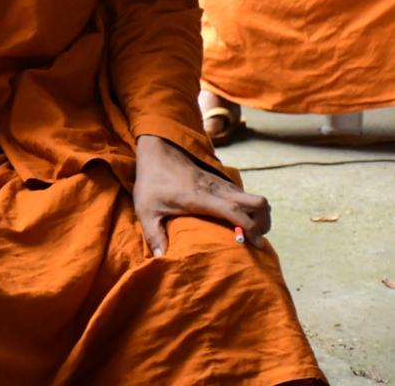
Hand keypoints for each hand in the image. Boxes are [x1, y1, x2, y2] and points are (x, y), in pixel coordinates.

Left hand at [133, 134, 269, 255]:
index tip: (255, 245)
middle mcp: (218, 190)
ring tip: (250, 233)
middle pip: (258, 202)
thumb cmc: (152, 182)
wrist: (158, 152)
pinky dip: (251, 209)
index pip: (236, 211)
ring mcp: (222, 184)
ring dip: (260, 216)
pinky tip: (240, 220)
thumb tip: (162, 259)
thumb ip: (154, 235)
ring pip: (255, 198)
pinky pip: (246, 196)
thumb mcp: (146, 210)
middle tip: (254, 239)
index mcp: (202, 198)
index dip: (251, 228)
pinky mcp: (222, 182)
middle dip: (263, 223)